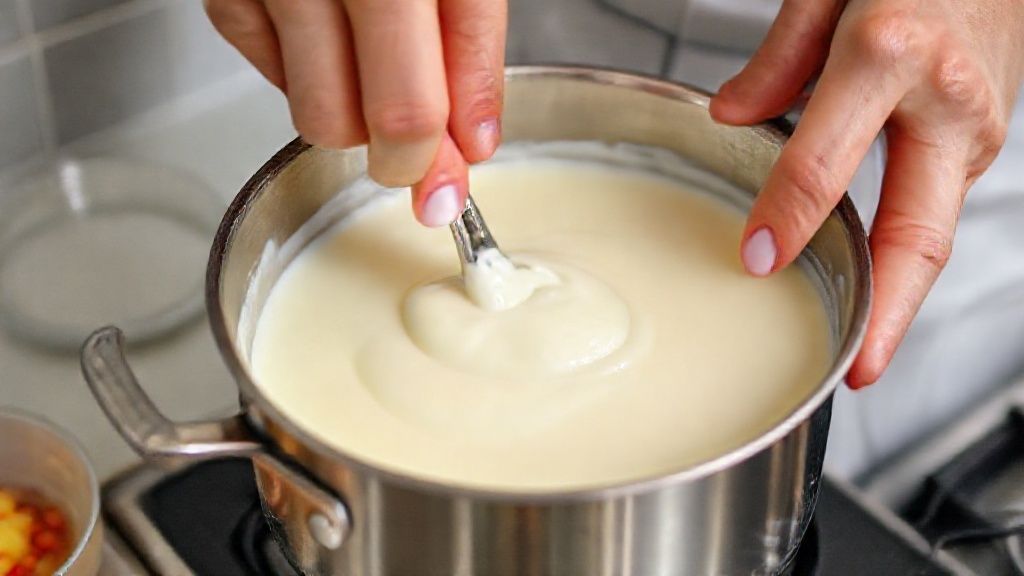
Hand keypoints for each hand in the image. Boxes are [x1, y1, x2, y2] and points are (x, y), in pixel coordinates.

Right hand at [204, 0, 506, 225]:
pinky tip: (327, 39)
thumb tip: (469, 141)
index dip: (448, 158)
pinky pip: (269, 77)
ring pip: (319, 117)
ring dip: (355, 122)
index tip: (451, 187)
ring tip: (373, 76)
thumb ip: (468, 45)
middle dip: (407, 157)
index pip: (431, 95)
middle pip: (380, 120)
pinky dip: (303, 77)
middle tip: (416, 151)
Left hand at [711, 0, 1023, 387]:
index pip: (826, 161)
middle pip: (918, 231)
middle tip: (858, 367)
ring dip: (898, 292)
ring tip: (859, 342)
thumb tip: (732, 117)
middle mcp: (945, 99)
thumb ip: (778, 56)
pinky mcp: (985, 138)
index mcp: (890, 51)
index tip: (755, 259)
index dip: (787, 217)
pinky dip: (903, 249)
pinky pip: (935, 204)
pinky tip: (874, 278)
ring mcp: (977, 125)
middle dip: (890, 311)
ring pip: (933, 229)